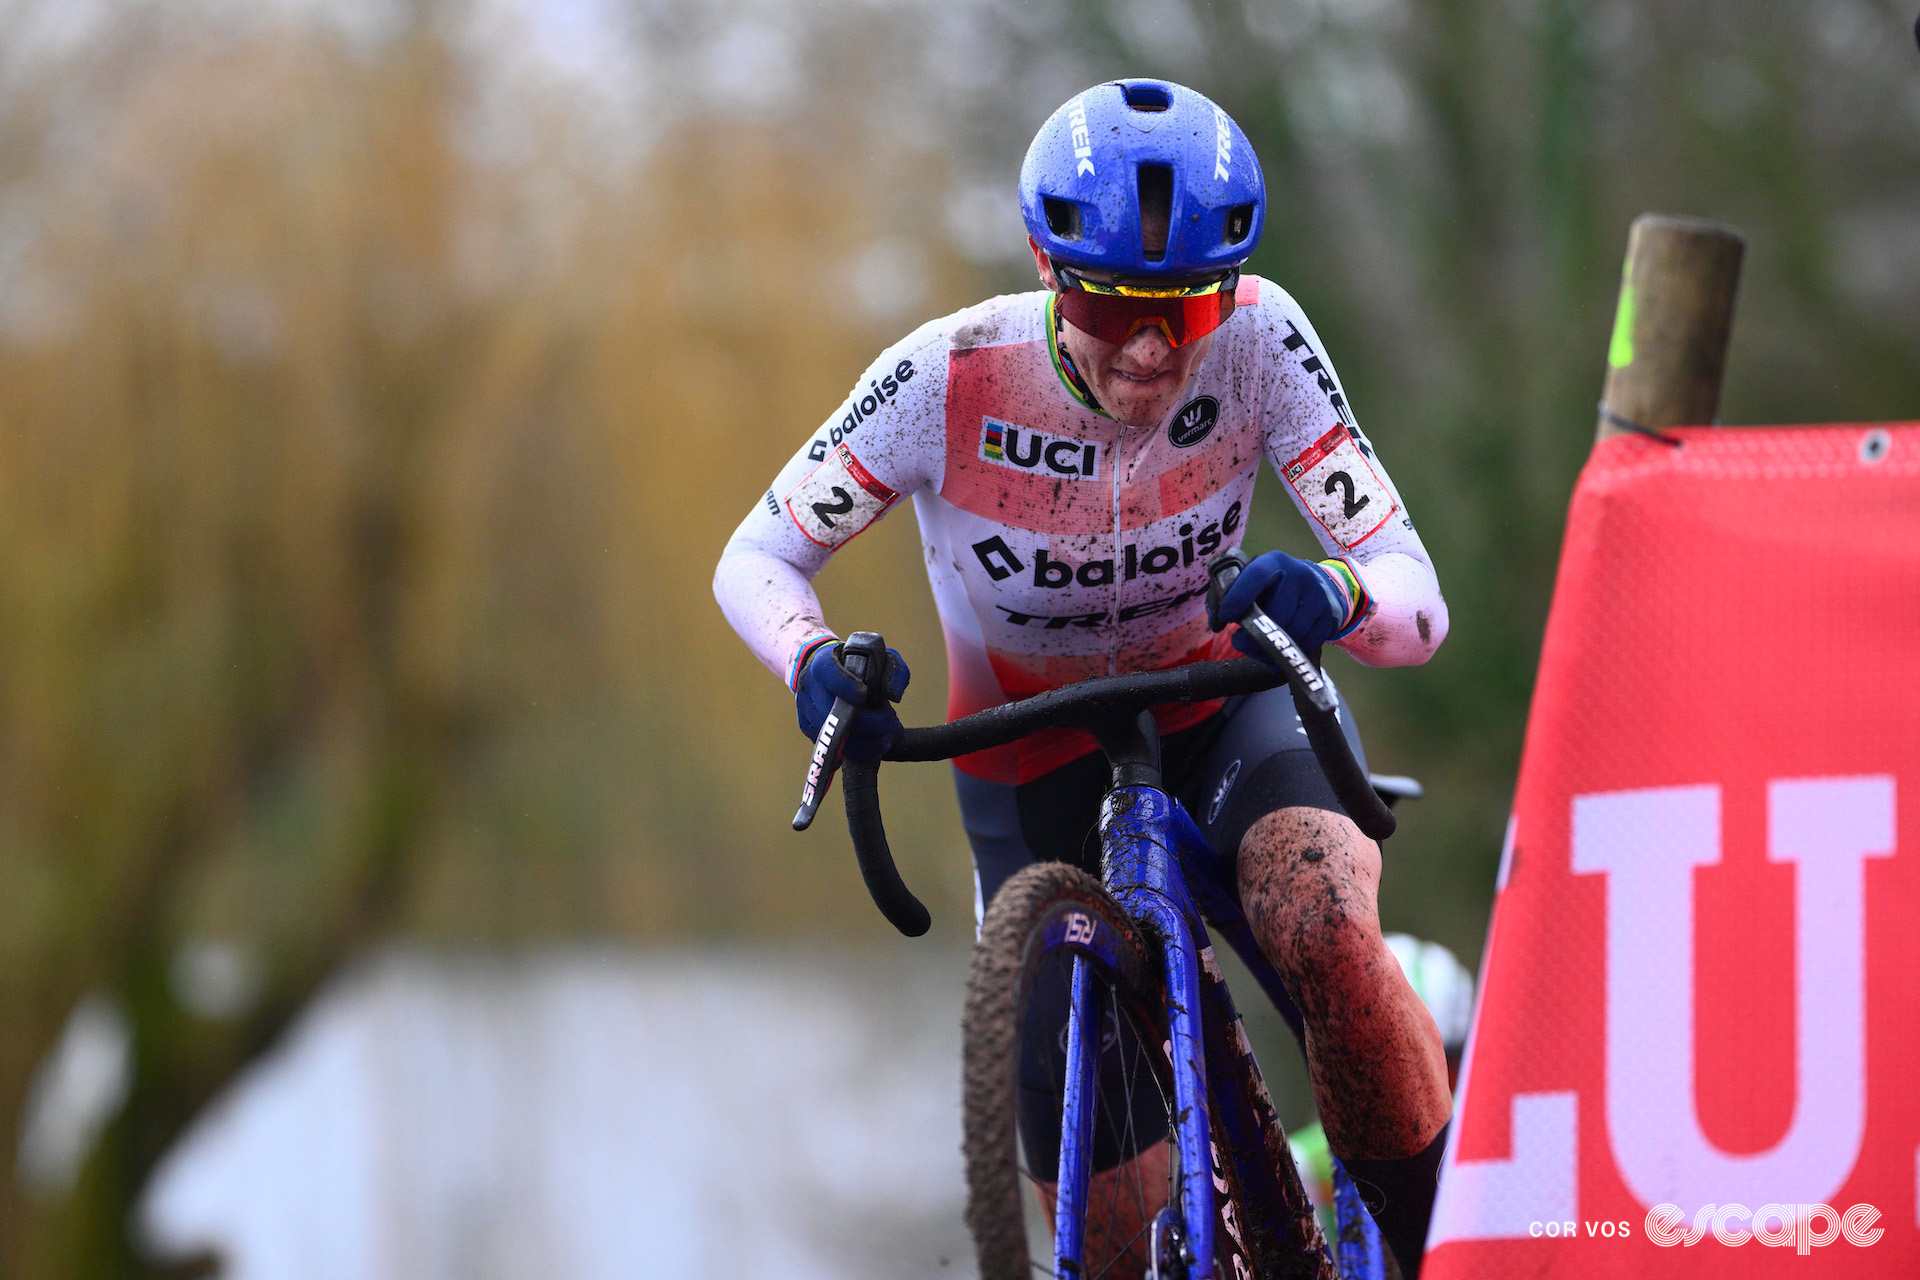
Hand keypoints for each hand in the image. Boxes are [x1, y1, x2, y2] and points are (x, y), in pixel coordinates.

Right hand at [795, 641, 910, 760]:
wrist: (837, 671)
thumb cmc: (861, 666)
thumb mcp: (883, 659)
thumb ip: (894, 672)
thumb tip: (893, 695)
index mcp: (823, 662)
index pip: (827, 673)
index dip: (846, 686)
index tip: (865, 694)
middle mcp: (809, 685)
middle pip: (831, 711)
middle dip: (867, 722)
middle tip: (890, 721)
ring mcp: (805, 708)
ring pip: (832, 733)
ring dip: (865, 739)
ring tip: (888, 734)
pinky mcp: (808, 727)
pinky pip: (830, 745)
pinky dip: (857, 749)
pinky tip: (876, 744)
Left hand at [1207, 550, 1349, 655]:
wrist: (1316, 583)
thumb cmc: (1273, 586)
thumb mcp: (1252, 581)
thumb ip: (1230, 595)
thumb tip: (1219, 622)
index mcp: (1274, 562)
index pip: (1256, 575)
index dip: (1238, 598)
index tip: (1226, 618)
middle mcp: (1299, 575)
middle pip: (1277, 613)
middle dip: (1255, 635)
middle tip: (1241, 643)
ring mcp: (1319, 596)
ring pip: (1293, 633)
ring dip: (1271, 649)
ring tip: (1258, 650)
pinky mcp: (1329, 616)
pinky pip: (1308, 644)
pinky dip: (1291, 654)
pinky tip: (1279, 653)